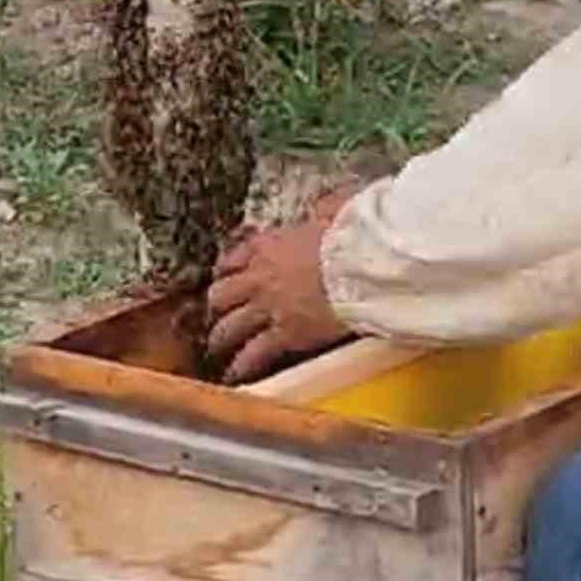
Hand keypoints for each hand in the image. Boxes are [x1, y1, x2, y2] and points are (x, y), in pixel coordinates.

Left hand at [206, 188, 355, 384]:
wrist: (363, 263)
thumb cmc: (354, 236)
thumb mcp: (334, 210)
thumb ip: (322, 210)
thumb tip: (326, 205)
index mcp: (271, 245)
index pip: (233, 258)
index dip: (226, 270)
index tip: (226, 277)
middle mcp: (261, 277)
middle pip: (221, 295)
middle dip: (218, 307)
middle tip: (220, 315)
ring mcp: (269, 308)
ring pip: (228, 327)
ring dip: (222, 338)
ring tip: (220, 347)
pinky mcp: (284, 334)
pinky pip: (252, 354)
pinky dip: (241, 366)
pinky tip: (236, 375)